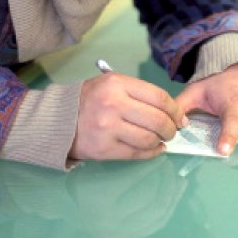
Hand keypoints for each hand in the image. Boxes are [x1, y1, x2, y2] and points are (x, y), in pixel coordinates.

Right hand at [70, 72, 186, 160]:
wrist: (57, 120)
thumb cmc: (89, 99)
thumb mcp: (111, 84)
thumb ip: (138, 93)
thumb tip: (172, 111)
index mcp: (117, 84)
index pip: (159, 97)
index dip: (175, 110)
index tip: (180, 117)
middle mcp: (113, 105)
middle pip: (157, 120)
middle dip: (171, 128)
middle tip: (173, 131)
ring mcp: (108, 128)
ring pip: (149, 138)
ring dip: (161, 141)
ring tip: (162, 139)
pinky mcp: (104, 149)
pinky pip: (136, 153)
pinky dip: (151, 153)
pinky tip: (154, 149)